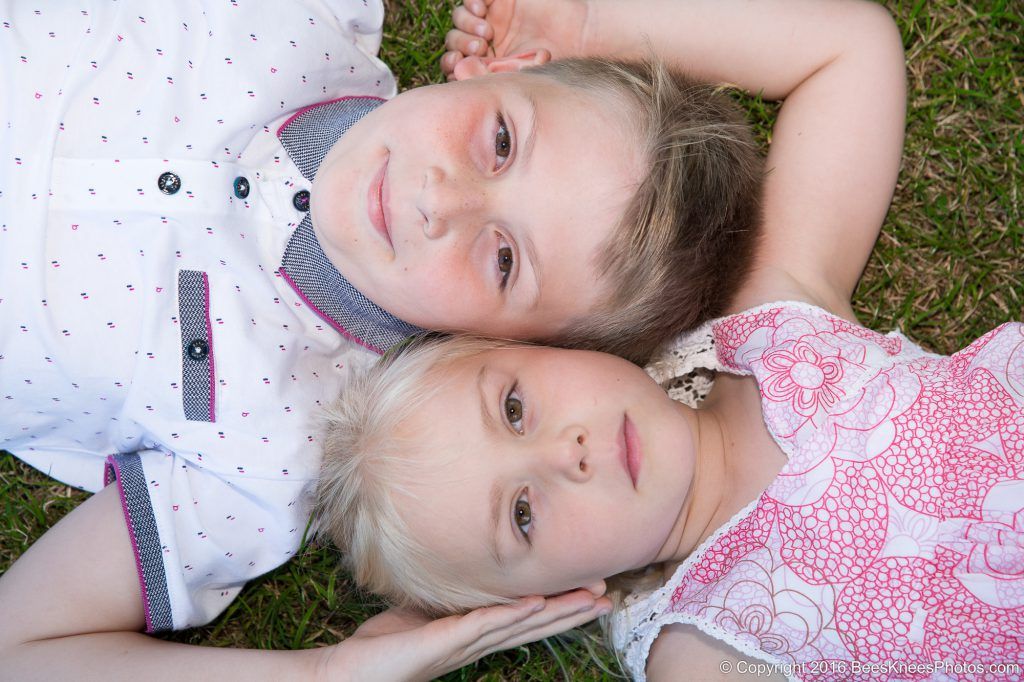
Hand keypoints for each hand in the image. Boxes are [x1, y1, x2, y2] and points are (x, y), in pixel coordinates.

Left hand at [324, 589, 610, 681]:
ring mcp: (462, 644)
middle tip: (608, 597)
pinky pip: (484, 625)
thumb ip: (444, 601)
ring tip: (588, 600)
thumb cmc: (379, 648)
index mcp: (473, 635)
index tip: (587, 592)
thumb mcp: (420, 613)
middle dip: (571, 609)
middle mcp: (475, 643)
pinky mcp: (443, 642)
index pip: (524, 618)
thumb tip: (458, 577)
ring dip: (556, 610)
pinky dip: (511, 614)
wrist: (346, 674)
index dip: (557, 606)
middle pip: (534, 623)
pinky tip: (535, 603)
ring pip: (519, 624)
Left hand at [441, 0, 587, 79]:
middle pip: (454, 39)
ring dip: (466, 25)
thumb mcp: (515, 77)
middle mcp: (485, 41)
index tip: (456, 64)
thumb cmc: (550, 61)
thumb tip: (455, 76)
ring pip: (460, 18)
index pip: (455, 62)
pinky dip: (471, 1)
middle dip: (461, 44)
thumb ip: (486, 77)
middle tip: (480, 48)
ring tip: (486, 32)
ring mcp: (491, 18)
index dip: (450, 62)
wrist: (575, 36)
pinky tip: (481, 10)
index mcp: (485, 63)